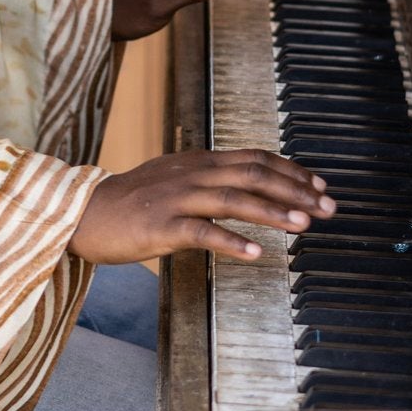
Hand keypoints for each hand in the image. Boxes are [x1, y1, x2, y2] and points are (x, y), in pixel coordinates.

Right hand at [70, 150, 334, 266]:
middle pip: (254, 174)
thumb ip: (212, 180)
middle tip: (328, 207)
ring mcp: (177, 198)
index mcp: (199, 161)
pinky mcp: (161, 225)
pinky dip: (231, 241)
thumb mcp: (176, 179)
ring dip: (273, 212)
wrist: (82, 212)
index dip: (292, 170)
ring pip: (234, 199)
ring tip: (304, 226)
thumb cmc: (132, 201)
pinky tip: (256, 253)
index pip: (256, 158)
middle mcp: (193, 173)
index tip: (320, 186)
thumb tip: (252, 187)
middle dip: (296, 190)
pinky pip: (202, 232)